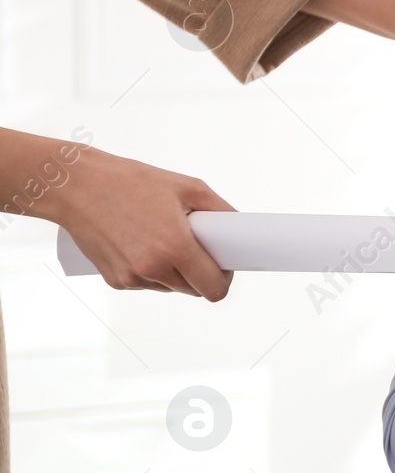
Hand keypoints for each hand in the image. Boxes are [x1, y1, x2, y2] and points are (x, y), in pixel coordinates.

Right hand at [46, 147, 234, 299]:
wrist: (77, 186)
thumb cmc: (131, 182)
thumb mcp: (188, 187)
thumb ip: (221, 211)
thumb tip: (239, 230)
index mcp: (174, 247)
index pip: (213, 288)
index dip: (224, 279)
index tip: (224, 265)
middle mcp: (152, 269)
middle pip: (195, 290)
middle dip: (201, 273)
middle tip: (197, 246)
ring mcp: (131, 278)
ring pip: (171, 288)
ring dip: (176, 272)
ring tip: (165, 240)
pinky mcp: (115, 280)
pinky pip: (147, 284)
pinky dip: (153, 271)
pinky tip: (144, 245)